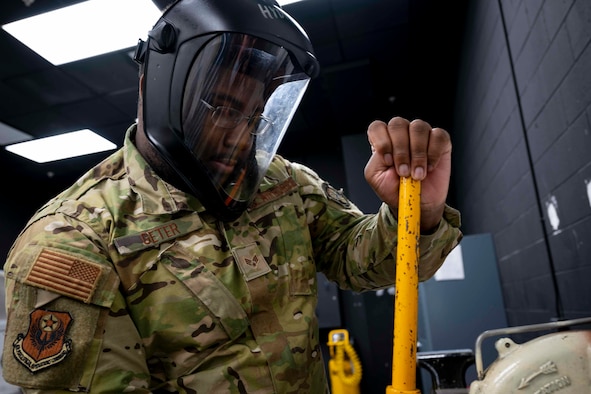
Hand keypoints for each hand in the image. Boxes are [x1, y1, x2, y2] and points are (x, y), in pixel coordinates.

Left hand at [364, 117, 451, 231]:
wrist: (418, 204)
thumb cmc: (396, 190)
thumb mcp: (376, 178)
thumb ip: (375, 161)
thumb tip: (385, 149)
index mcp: (384, 140)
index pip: (377, 127)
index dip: (382, 141)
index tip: (387, 161)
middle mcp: (402, 134)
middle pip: (397, 124)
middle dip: (400, 150)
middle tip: (404, 172)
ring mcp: (421, 135)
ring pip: (418, 127)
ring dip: (417, 153)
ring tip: (417, 174)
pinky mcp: (440, 141)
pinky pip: (438, 136)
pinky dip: (433, 153)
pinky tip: (430, 167)